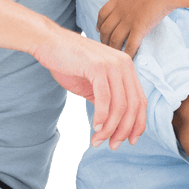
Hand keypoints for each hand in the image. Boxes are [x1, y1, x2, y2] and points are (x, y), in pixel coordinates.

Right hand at [30, 24, 146, 148]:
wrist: (48, 42)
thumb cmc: (68, 62)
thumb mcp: (92, 84)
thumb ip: (106, 99)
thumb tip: (112, 123)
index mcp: (126, 68)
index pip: (140, 101)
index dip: (138, 124)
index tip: (130, 141)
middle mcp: (124, 64)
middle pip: (133, 106)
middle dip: (124, 130)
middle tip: (113, 145)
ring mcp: (112, 64)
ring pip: (119, 105)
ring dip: (110, 128)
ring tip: (98, 140)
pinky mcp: (97, 66)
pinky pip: (105, 98)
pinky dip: (102, 117)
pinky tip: (95, 127)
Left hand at [97, 0, 176, 58]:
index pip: (103, 13)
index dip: (99, 23)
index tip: (99, 29)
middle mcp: (121, 10)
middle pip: (105, 29)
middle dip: (104, 39)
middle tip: (106, 46)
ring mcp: (129, 20)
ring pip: (114, 39)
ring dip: (113, 49)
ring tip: (115, 55)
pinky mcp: (139, 28)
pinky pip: (129, 45)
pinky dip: (127, 53)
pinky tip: (127, 58)